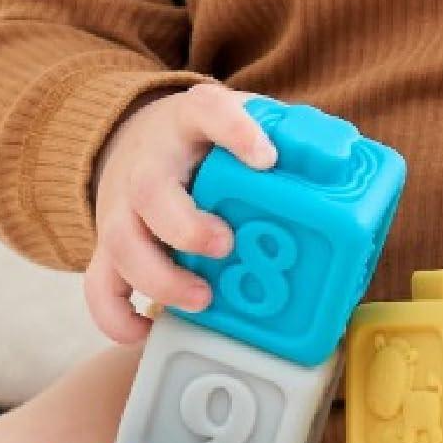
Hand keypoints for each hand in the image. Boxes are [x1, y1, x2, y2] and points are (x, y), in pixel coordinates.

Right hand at [85, 84, 277, 345]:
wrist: (136, 140)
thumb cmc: (205, 142)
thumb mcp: (241, 120)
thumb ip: (288, 135)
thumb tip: (344, 158)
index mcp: (189, 122)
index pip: (207, 111)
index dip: (234, 131)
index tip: (266, 158)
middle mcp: (149, 163)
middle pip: (149, 189)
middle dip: (186, 225)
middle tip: (225, 246)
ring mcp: (122, 207)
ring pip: (120, 242)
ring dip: (159, 277)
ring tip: (202, 299)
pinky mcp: (108, 248)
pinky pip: (98, 286)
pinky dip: (116, 315)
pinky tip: (148, 331)